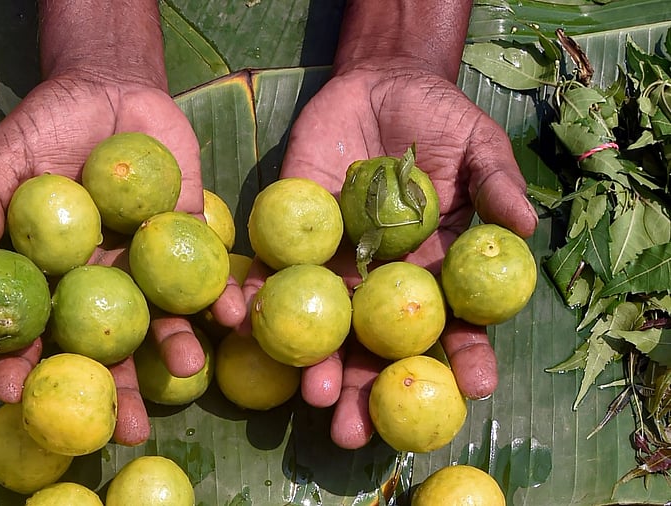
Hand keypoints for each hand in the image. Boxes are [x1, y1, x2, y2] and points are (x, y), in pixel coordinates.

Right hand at [0, 68, 244, 445]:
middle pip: (105, 343)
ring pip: (159, 316)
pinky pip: (206, 270)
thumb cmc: (47, 125)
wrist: (108, 87)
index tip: (16, 394)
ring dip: (172, 346)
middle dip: (114, 387)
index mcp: (52, 272)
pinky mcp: (187, 235)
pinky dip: (221, 292)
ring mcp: (146, 261)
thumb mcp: (9, 157)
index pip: (35, 327)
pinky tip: (233, 314)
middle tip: (123, 429)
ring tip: (185, 371)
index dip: (23, 361)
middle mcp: (100, 278)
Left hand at [239, 62, 538, 449]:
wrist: (379, 84)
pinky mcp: (294, 233)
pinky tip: (253, 322)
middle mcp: (382, 276)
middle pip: (378, 343)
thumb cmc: (438, 119)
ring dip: (319, 364)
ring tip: (316, 402)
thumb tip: (526, 226)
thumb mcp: (477, 146)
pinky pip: (274, 269)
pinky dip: (260, 295)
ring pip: (326, 322)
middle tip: (364, 431)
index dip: (463, 355)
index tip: (474, 389)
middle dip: (371, 388)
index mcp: (432, 267)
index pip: (451, 322)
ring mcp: (336, 259)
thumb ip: (495, 185)